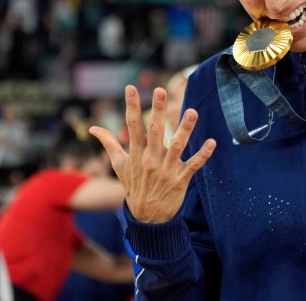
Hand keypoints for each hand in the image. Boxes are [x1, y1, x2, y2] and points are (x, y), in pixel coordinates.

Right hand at [89, 85, 215, 222]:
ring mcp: (167, 170)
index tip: (130, 88)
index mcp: (136, 154)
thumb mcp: (119, 165)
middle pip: (155, 131)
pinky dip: (203, 155)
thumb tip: (93, 128)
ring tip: (192, 112)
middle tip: (161, 91)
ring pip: (177, 146)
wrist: (147, 217)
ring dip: (185, 130)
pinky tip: (212, 142)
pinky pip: (193, 165)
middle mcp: (151, 159)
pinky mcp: (181, 179)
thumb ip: (109, 143)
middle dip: (158, 111)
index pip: (133, 126)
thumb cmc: (134, 186)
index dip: (131, 106)